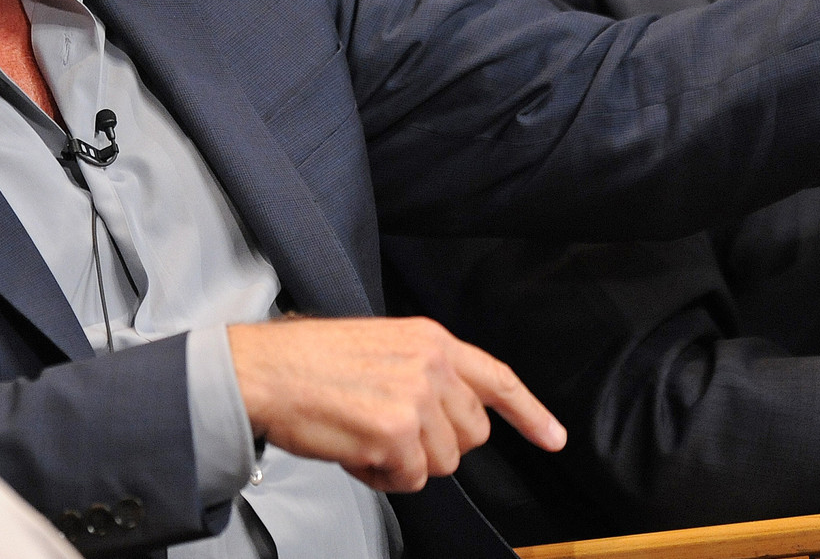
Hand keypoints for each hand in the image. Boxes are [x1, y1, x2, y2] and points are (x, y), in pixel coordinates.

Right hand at [227, 316, 566, 492]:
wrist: (267, 370)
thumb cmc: (312, 361)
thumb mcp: (383, 345)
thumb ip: (425, 373)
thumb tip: (451, 417)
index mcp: (431, 339)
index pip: (497, 379)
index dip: (530, 413)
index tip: (553, 437)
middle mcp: (432, 365)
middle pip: (471, 435)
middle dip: (439, 446)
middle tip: (394, 435)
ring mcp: (416, 400)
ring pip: (443, 463)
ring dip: (405, 463)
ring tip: (366, 437)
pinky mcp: (396, 434)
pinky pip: (410, 480)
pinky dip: (382, 477)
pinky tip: (355, 452)